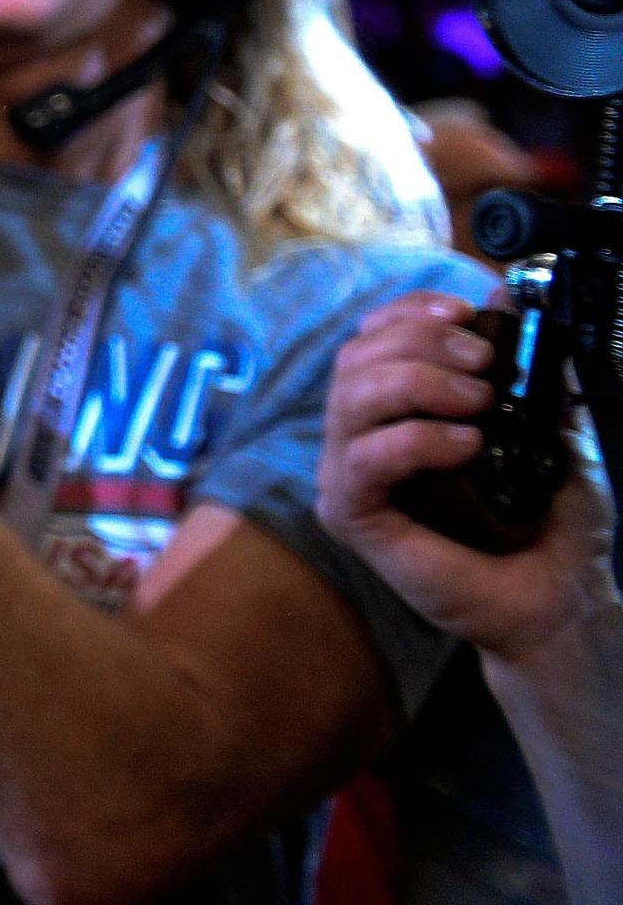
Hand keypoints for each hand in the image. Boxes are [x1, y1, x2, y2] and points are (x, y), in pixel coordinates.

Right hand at [318, 291, 612, 660]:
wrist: (556, 596)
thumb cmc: (548, 523)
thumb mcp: (545, 431)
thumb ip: (523, 376)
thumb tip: (508, 307)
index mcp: (392, 411)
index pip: (370, 338)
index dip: (409, 312)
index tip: (466, 311)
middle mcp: (360, 437)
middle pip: (356, 357)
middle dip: (421, 342)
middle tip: (483, 364)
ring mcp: (348, 476)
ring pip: (350, 397)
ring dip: (418, 383)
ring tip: (479, 403)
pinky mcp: (351, 515)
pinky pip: (362, 459)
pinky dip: (415, 440)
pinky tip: (466, 446)